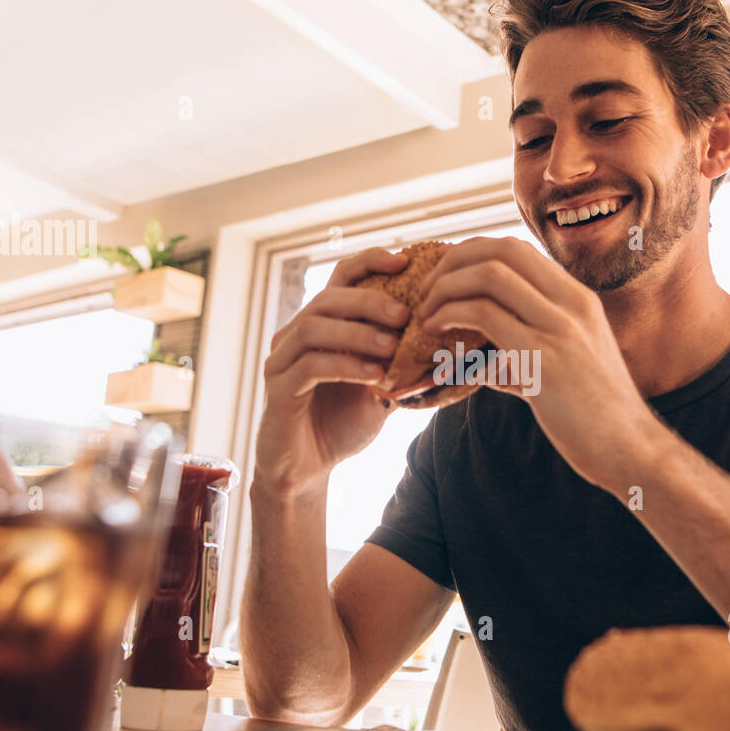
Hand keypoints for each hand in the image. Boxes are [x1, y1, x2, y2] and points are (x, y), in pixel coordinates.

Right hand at [254, 247, 410, 495]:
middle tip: (405, 314)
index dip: (371, 262)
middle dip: (369, 302)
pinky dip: (345, 366)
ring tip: (392, 346)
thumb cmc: (343, 424)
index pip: (341, 277)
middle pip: (328, 298)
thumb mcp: (382, 389)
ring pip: (314, 327)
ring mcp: (281, 360)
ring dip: (357, 333)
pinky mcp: (276, 388)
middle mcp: (295, 334)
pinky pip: (309, 366)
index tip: (406, 262)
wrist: (308, 468)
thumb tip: (453, 346)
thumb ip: (405, 365)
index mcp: (322, 325)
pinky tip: (373, 375)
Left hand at [417, 236, 658, 490]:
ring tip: (425, 314)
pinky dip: (450, 315)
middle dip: (452, 262)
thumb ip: (529, 353)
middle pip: (500, 250)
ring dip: (445, 289)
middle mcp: (572, 303)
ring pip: (489, 276)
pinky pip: (485, 315)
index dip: (471, 254)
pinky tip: (435, 333)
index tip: (445, 280)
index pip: (516, 249)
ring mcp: (560, 327)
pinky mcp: (545, 358)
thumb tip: (485, 366)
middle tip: (427, 292)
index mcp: (577, 298)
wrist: (630, 448)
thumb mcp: (569, 366)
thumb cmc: (596, 415)